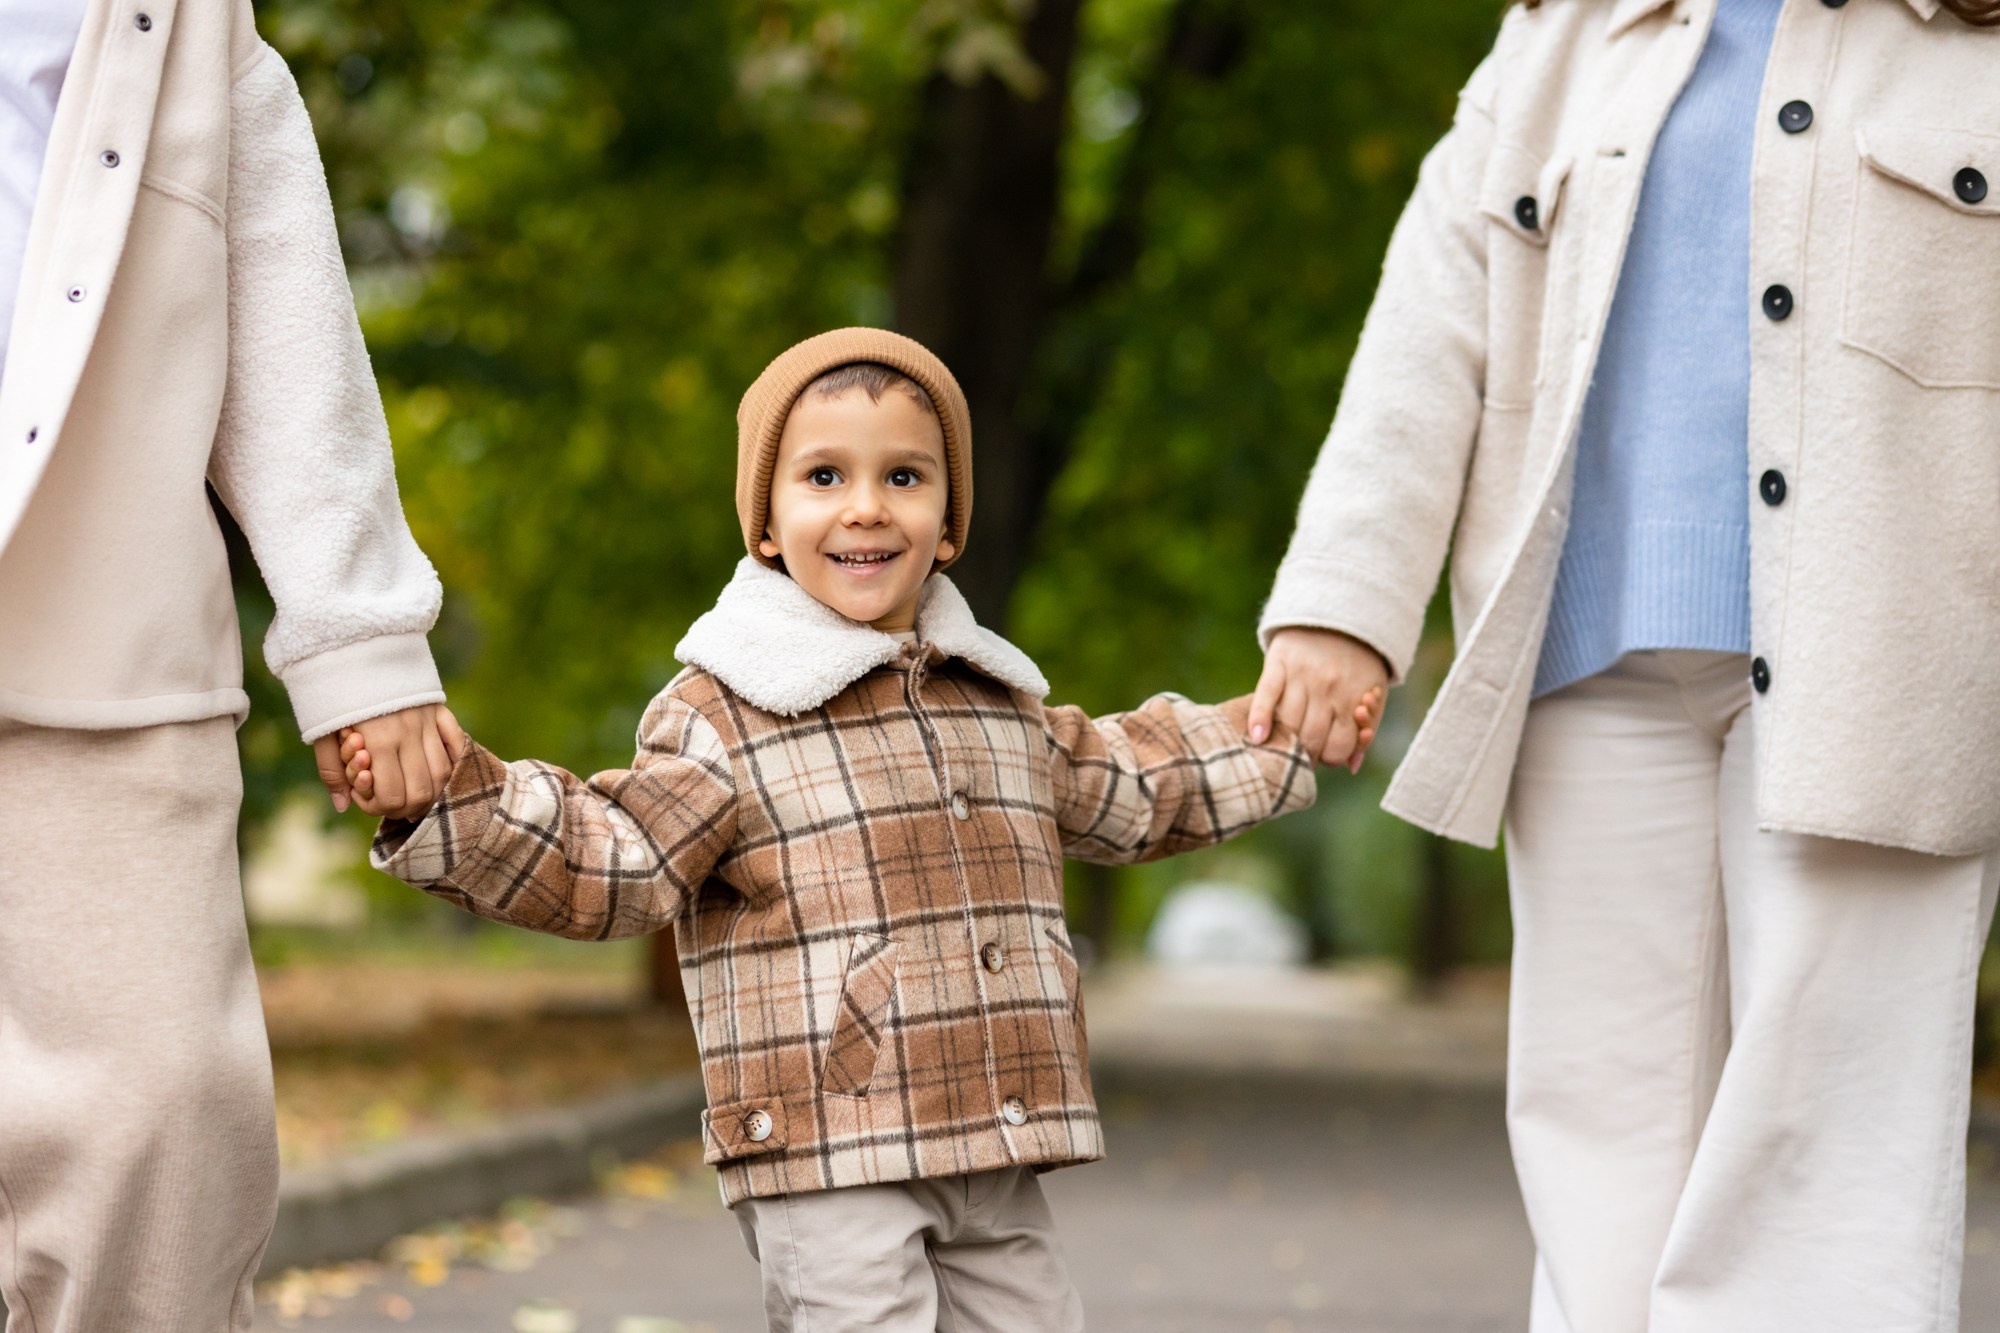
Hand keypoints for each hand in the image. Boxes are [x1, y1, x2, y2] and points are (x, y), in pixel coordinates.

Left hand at [316, 704, 464, 819]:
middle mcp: (409, 733)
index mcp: (379, 741)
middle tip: (394, 805)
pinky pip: (457, 746)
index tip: (369, 800)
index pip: (393, 796)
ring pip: (444, 774)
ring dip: (432, 792)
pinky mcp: (439, 710)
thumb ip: (332, 770)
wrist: (351, 643)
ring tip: (415, 795)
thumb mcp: (321, 730)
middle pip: (422, 791)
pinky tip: (438, 774)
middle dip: (408, 807)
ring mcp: (428, 721)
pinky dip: (453, 765)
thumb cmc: (331, 691)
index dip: (381, 808)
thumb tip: (341, 805)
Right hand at [1248, 627, 1389, 771]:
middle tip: (1302, 757)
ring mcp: (1301, 675)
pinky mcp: (1278, 662)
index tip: (1324, 756)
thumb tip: (1353, 767)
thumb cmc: (1359, 664)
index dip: (1331, 759)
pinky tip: (1257, 737)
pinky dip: (1259, 717)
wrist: (1339, 615)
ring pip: (1289, 723)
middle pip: (1311, 740)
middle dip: (1307, 756)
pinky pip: (1265, 694)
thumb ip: (1365, 729)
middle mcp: (1327, 688)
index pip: (1338, 748)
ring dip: (1285, 743)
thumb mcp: (1373, 693)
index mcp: (1353, 699)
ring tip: (1283, 748)